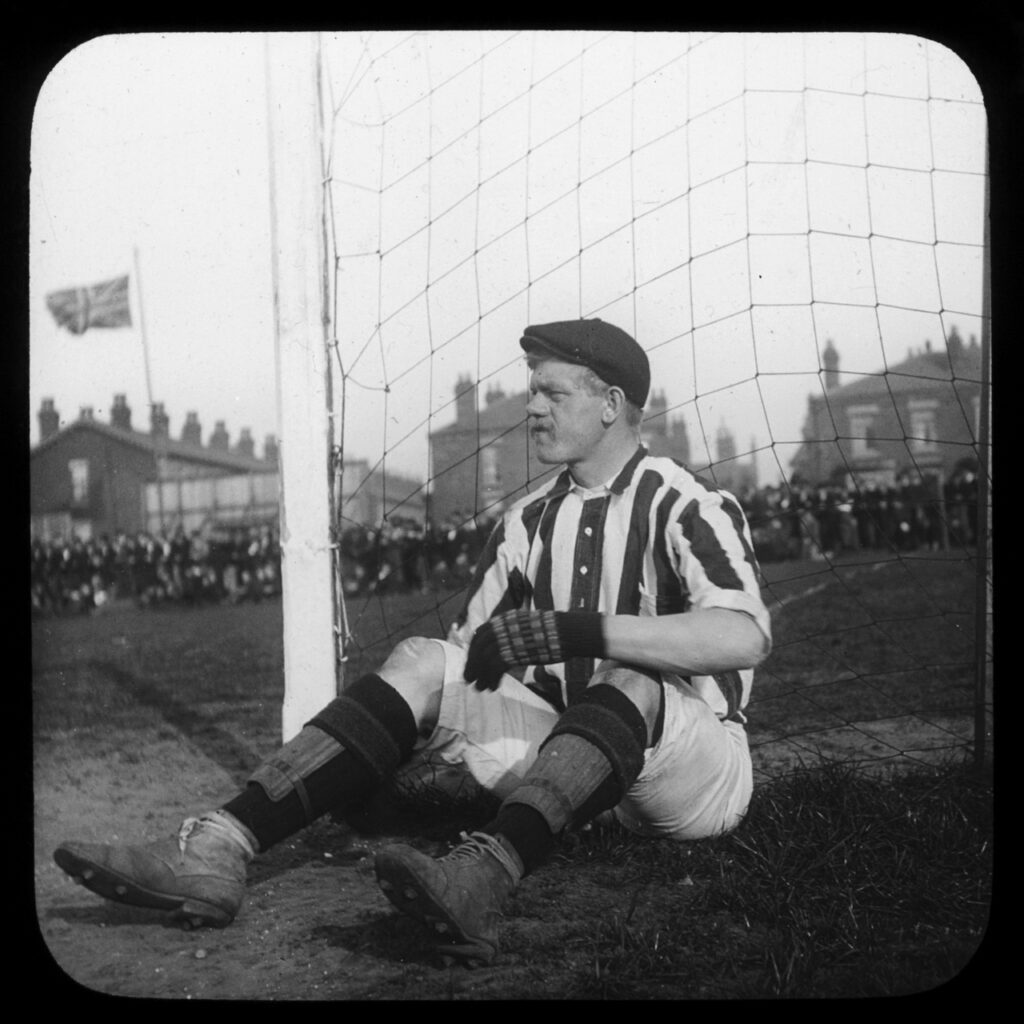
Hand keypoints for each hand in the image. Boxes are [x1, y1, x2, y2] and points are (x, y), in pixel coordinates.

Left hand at [463, 610, 604, 690]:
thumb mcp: (528, 626)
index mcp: (504, 619)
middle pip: (478, 646)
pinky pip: (495, 668)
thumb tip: (503, 645)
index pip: (480, 634)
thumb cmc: (553, 632)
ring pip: (484, 659)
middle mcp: (503, 626)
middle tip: (469, 679)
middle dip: (472, 665)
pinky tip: (493, 688)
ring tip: (480, 688)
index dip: (473, 650)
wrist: (568, 632)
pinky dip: (491, 679)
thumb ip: (512, 632)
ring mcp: (508, 638)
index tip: (472, 663)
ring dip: (480, 675)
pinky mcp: (515, 651)